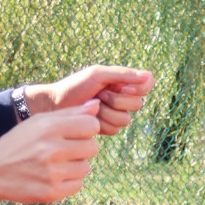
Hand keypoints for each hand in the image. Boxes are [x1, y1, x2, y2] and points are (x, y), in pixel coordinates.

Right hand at [0, 101, 101, 203]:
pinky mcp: (51, 192)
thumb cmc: (18, 143)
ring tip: (57, 164)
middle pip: (92, 147)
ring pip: (86, 168)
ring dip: (76, 166)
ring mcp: (52, 173)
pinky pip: (78, 185)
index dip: (87, 129)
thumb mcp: (39, 121)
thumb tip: (96, 106)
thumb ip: (69, 113)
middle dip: (82, 148)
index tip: (76, 133)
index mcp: (49, 128)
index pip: (91, 126)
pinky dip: (70, 181)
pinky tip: (54, 176)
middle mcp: (51, 150)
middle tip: (65, 150)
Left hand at [36, 65, 153, 135]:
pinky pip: (115, 130)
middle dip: (116, 100)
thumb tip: (148, 76)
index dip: (138, 88)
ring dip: (106, 113)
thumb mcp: (98, 74)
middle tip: (99, 94)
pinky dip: (101, 123)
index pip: (147, 85)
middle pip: (137, 105)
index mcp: (122, 81)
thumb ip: (123, 74)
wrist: (55, 105)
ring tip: (92, 106)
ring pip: (126, 120)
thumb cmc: (74, 86)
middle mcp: (122, 97)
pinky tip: (90, 117)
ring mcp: (116, 113)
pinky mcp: (108, 128)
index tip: (121, 86)